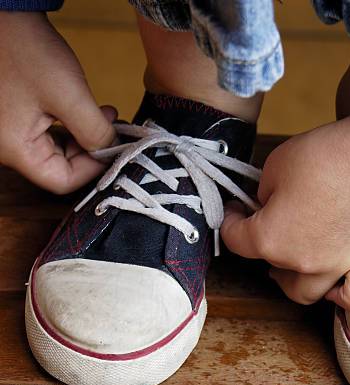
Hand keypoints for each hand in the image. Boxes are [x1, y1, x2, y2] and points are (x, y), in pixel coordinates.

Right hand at [0, 12, 115, 193]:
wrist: (3, 16)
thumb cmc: (26, 51)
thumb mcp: (69, 96)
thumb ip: (93, 130)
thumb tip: (111, 148)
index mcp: (15, 148)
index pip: (61, 181)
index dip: (94, 168)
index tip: (116, 149)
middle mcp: (9, 145)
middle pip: (60, 166)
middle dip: (92, 149)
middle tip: (116, 129)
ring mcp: (12, 131)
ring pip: (58, 149)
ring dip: (86, 136)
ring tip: (107, 115)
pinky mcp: (17, 116)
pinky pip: (49, 132)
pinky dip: (73, 125)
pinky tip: (91, 110)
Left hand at [221, 116, 349, 310]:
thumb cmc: (327, 156)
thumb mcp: (275, 165)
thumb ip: (264, 193)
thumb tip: (269, 202)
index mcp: (271, 239)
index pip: (236, 240)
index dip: (230, 221)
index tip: (235, 209)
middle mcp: (302, 261)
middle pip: (271, 266)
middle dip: (262, 246)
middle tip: (266, 224)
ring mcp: (337, 267)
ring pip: (306, 292)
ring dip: (293, 280)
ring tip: (292, 261)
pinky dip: (341, 296)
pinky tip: (336, 284)